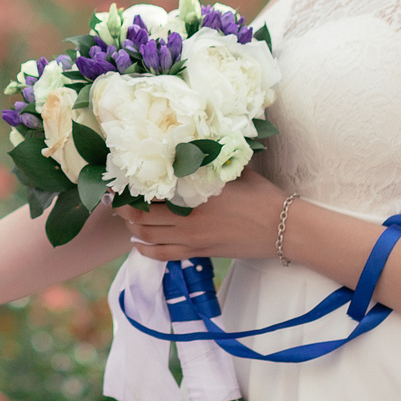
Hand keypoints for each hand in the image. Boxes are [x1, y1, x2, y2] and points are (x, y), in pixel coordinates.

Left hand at [117, 173, 286, 263]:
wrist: (283, 228)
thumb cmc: (262, 195)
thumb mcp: (234, 170)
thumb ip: (209, 161)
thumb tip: (191, 145)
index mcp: (195, 191)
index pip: (152, 189)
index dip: (133, 186)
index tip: (122, 180)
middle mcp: (188, 216)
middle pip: (142, 214)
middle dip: (125, 207)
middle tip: (118, 199)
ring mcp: (192, 238)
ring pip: (148, 236)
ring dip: (132, 228)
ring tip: (126, 218)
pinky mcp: (199, 253)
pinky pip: (163, 255)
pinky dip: (146, 250)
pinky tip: (138, 244)